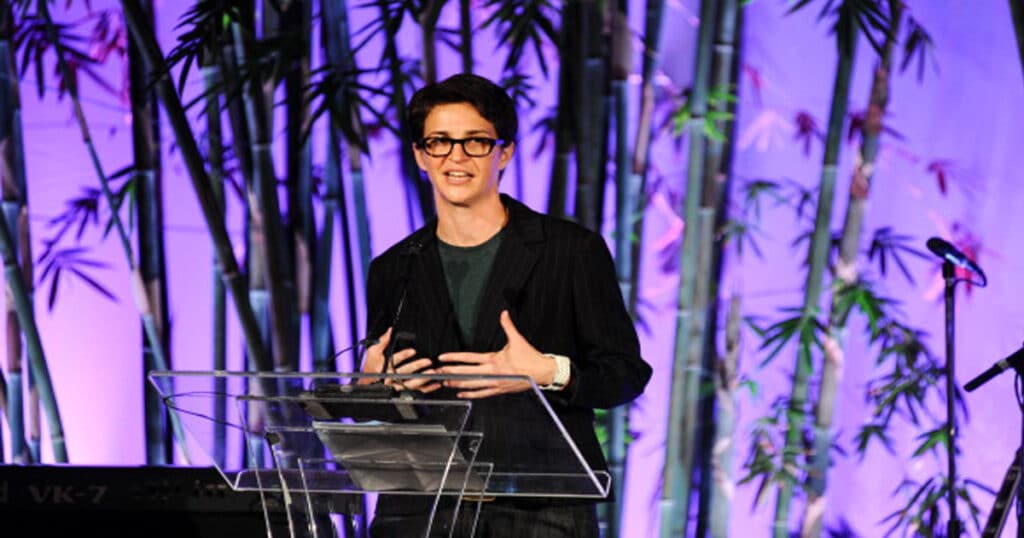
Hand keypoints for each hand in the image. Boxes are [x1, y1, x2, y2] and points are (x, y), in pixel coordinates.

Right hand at [360, 327, 440, 393]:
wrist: (367, 383)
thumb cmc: (371, 367)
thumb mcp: (373, 352)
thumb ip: (382, 341)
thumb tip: (390, 331)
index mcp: (384, 366)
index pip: (394, 360)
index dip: (403, 355)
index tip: (413, 351)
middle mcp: (391, 377)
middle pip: (405, 372)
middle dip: (417, 366)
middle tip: (427, 361)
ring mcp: (398, 385)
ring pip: (411, 383)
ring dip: (423, 378)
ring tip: (433, 372)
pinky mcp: (404, 390)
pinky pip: (416, 391)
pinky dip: (427, 388)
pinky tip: (435, 384)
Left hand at [436, 310, 556, 398]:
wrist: (542, 372)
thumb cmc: (530, 357)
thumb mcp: (517, 339)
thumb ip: (508, 326)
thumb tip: (503, 314)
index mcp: (494, 359)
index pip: (469, 358)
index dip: (454, 358)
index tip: (443, 358)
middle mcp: (492, 372)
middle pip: (467, 373)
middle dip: (451, 372)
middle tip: (438, 372)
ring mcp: (495, 382)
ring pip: (472, 385)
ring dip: (458, 384)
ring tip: (446, 383)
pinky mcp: (499, 389)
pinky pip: (482, 393)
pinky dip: (471, 394)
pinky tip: (461, 393)